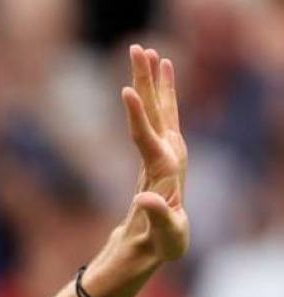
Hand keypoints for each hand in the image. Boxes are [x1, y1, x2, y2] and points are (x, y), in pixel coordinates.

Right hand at [118, 45, 189, 262]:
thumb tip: (144, 198)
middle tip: (139, 49)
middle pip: (159, 111)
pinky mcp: (158, 152)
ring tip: (145, 52)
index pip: (149, 139)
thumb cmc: (163, 244)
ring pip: (159, 109)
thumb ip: (159, 217)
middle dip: (148, 81)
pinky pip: (155, 117)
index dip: (138, 116)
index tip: (126, 91)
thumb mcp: (166, 237)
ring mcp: (166, 152)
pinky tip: (151, 81)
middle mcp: (171, 155)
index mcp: (167, 173)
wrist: (163, 246)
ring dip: (152, 80)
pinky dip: (153, 96)